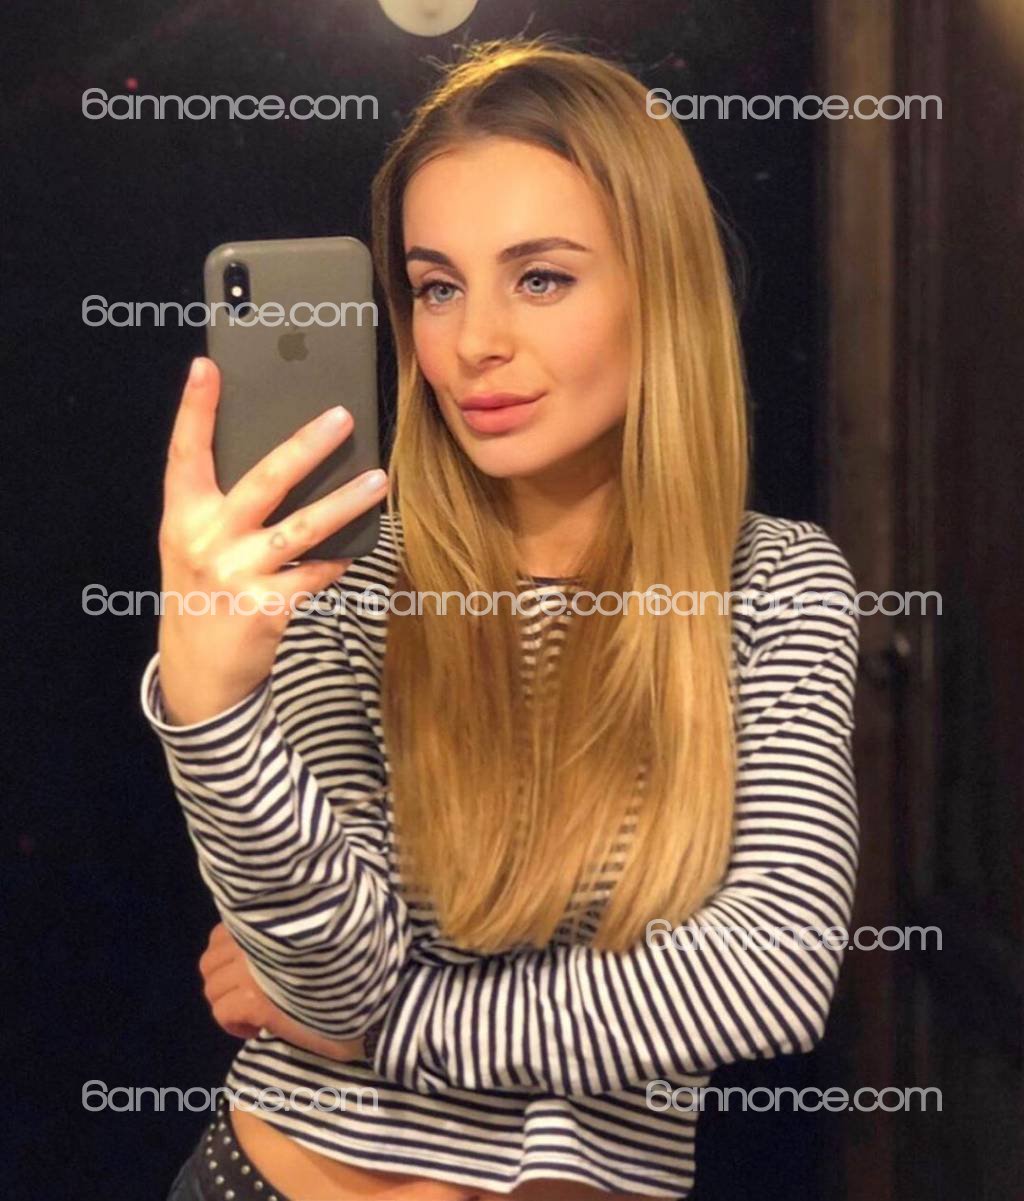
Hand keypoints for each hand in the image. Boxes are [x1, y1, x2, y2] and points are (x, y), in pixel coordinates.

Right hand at [157, 356, 387, 724]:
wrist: (198, 672)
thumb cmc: (203, 593)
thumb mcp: (194, 545)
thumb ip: (222, 506)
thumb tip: (284, 460)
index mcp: (182, 517)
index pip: (185, 453)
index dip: (195, 409)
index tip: (207, 367)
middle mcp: (206, 541)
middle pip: (264, 481)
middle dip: (306, 446)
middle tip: (343, 416)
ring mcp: (237, 574)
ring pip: (304, 527)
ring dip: (346, 501)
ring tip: (379, 478)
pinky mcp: (267, 607)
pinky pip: (317, 573)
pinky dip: (340, 558)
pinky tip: (361, 542)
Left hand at [198, 921, 366, 1061]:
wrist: (376, 1004)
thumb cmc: (355, 974)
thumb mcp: (319, 943)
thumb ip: (288, 937)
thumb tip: (264, 943)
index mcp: (274, 923)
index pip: (221, 933)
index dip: (229, 957)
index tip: (251, 973)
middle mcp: (260, 940)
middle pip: (209, 962)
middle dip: (223, 982)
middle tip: (250, 996)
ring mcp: (255, 969)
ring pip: (212, 988)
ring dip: (228, 1003)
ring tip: (255, 1012)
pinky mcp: (257, 1000)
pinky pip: (223, 1011)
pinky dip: (233, 1024)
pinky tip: (258, 1029)